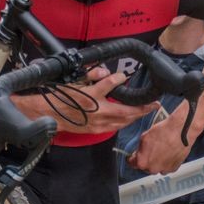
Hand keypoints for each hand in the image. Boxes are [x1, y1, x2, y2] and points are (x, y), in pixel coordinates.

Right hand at [30, 66, 159, 133]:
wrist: (50, 115)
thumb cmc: (62, 97)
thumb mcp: (76, 80)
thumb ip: (92, 74)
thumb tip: (107, 72)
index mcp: (90, 96)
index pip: (109, 84)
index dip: (118, 79)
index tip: (123, 76)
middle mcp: (96, 111)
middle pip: (124, 110)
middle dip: (142, 108)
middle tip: (154, 104)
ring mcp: (96, 123)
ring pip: (122, 122)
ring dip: (135, 117)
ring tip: (146, 111)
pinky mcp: (95, 130)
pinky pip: (114, 128)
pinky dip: (124, 123)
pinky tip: (129, 119)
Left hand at [126, 102, 198, 172]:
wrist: (181, 131)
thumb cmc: (164, 132)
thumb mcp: (144, 137)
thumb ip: (139, 149)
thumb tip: (139, 152)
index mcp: (142, 162)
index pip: (132, 163)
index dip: (133, 157)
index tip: (134, 156)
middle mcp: (153, 169)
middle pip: (145, 166)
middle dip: (146, 159)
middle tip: (151, 150)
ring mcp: (164, 170)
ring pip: (157, 167)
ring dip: (157, 162)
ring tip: (161, 150)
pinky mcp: (174, 168)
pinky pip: (167, 167)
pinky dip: (166, 162)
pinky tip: (168, 152)